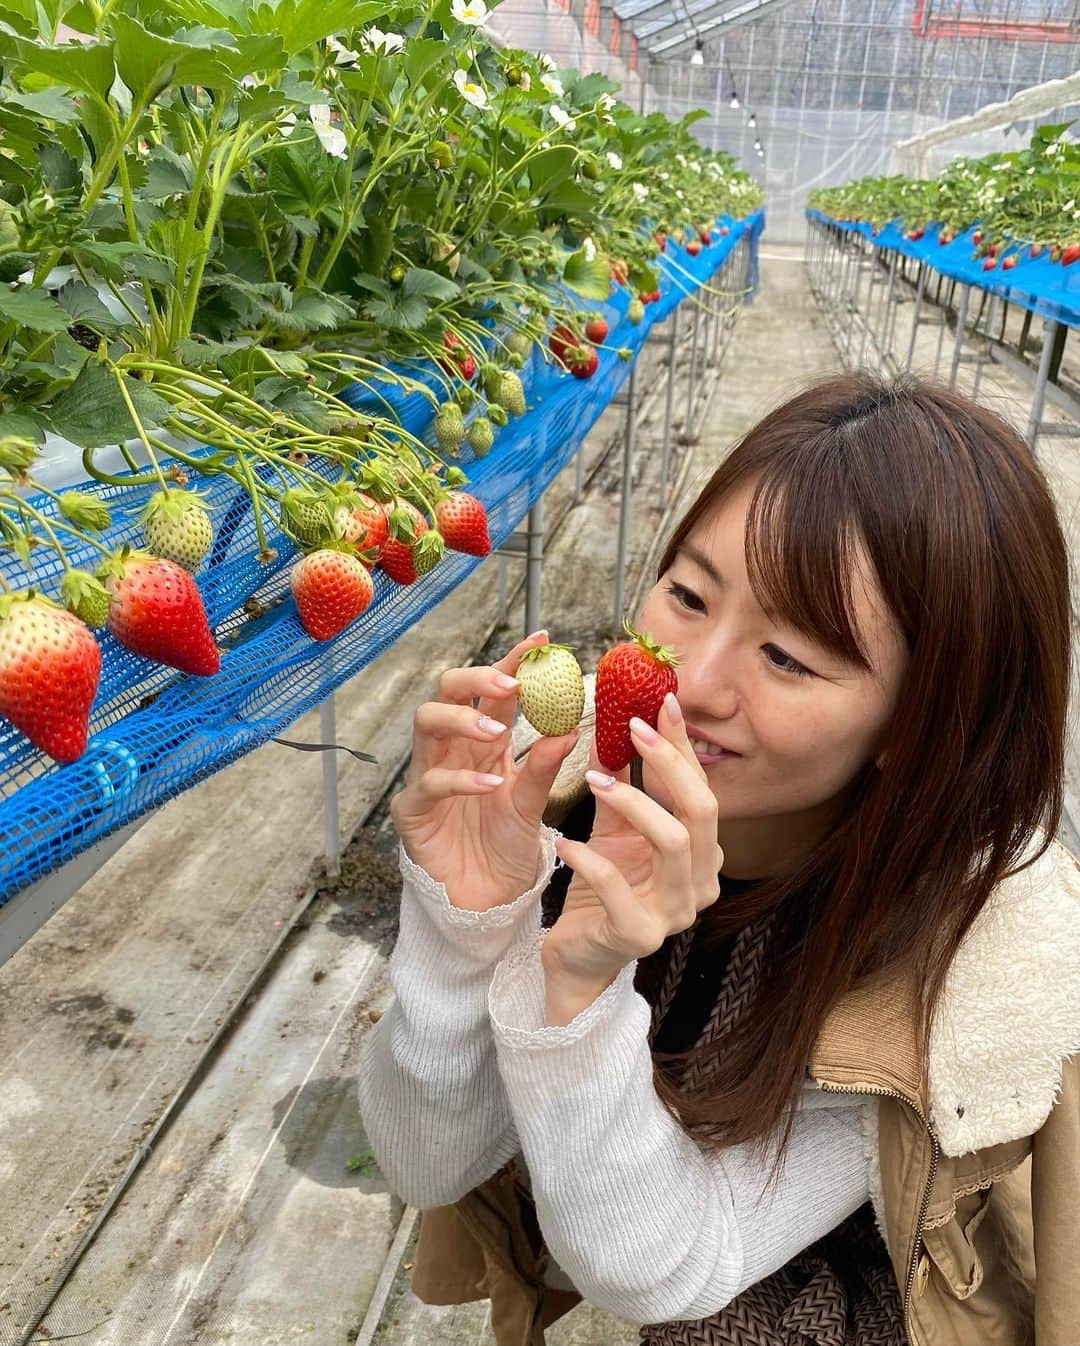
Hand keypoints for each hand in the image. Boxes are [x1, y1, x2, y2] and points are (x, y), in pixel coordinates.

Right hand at [390, 630, 580, 910]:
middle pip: (447, 689)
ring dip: (462, 720)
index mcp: (484, 740)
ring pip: (427, 723)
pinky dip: (460, 780)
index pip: (495, 690)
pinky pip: (429, 783)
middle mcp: (452, 749)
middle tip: (511, 685)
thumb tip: (571, 727)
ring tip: (496, 733)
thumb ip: (546, 767)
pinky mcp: (413, 810)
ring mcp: (427, 775)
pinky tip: (489, 786)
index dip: (514, 661)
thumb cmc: (505, 846)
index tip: (543, 641)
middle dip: (477, 679)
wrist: (485, 901)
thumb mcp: (533, 803)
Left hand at [542, 692, 722, 1020]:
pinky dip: (589, 860)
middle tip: (632, 728)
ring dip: (634, 803)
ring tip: (592, 778)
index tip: (661, 703)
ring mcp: (674, 913)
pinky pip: (618, 888)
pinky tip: (563, 841)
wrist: (580, 955)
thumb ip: (623, 785)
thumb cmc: (603, 889)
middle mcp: (700, 884)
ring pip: (673, 843)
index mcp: (702, 855)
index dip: (683, 747)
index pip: (702, 791)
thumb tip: (617, 724)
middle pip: (702, 812)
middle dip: (669, 764)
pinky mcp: (638, 935)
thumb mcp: (615, 830)